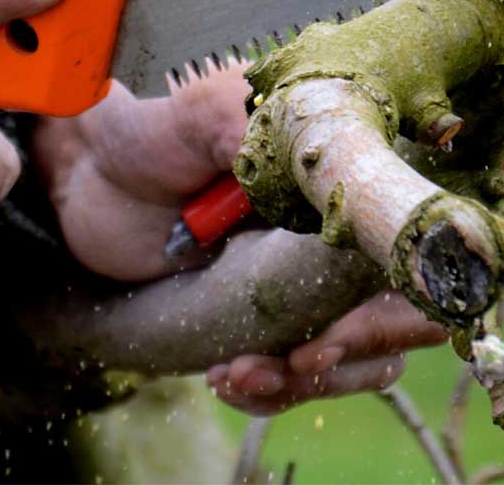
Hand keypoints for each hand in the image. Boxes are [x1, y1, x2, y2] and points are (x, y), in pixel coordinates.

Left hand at [37, 66, 447, 412]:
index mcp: (350, 173)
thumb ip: (257, 130)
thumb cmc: (151, 128)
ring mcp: (313, 281)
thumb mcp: (200, 114)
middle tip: (301, 357)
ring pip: (361, 356)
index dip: (399, 293)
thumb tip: (319, 158)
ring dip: (313, 378)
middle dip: (360, 348)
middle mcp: (346, 231)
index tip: (343, 323)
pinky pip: (300, 374)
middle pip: (405, 312)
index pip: (413, 241)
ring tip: (243, 373)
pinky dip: (272, 389)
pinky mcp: (273, 319)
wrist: (90, 173)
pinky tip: (227, 378)